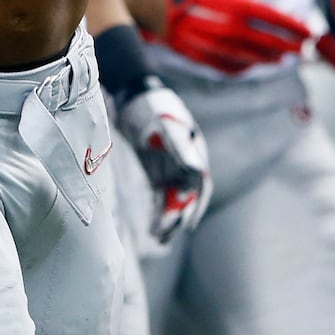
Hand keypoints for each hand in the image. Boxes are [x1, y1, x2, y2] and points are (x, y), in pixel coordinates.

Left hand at [114, 82, 211, 243]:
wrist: (134, 96)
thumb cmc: (152, 109)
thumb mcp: (165, 126)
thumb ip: (179, 148)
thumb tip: (196, 171)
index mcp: (194, 154)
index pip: (200, 186)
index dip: (195, 206)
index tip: (187, 225)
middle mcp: (186, 165)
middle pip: (185, 197)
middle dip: (177, 218)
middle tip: (163, 236)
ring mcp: (171, 170)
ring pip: (172, 200)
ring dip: (166, 219)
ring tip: (156, 238)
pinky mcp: (157, 173)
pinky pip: (159, 196)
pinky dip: (156, 211)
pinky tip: (151, 226)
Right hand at [161, 0, 311, 74]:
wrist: (157, 0)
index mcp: (237, 5)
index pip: (276, 20)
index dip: (296, 28)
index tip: (310, 33)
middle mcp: (230, 28)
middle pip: (268, 43)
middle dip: (289, 47)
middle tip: (304, 50)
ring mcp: (216, 45)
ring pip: (251, 58)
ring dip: (269, 59)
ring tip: (281, 59)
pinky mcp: (202, 56)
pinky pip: (229, 67)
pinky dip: (244, 67)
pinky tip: (252, 64)